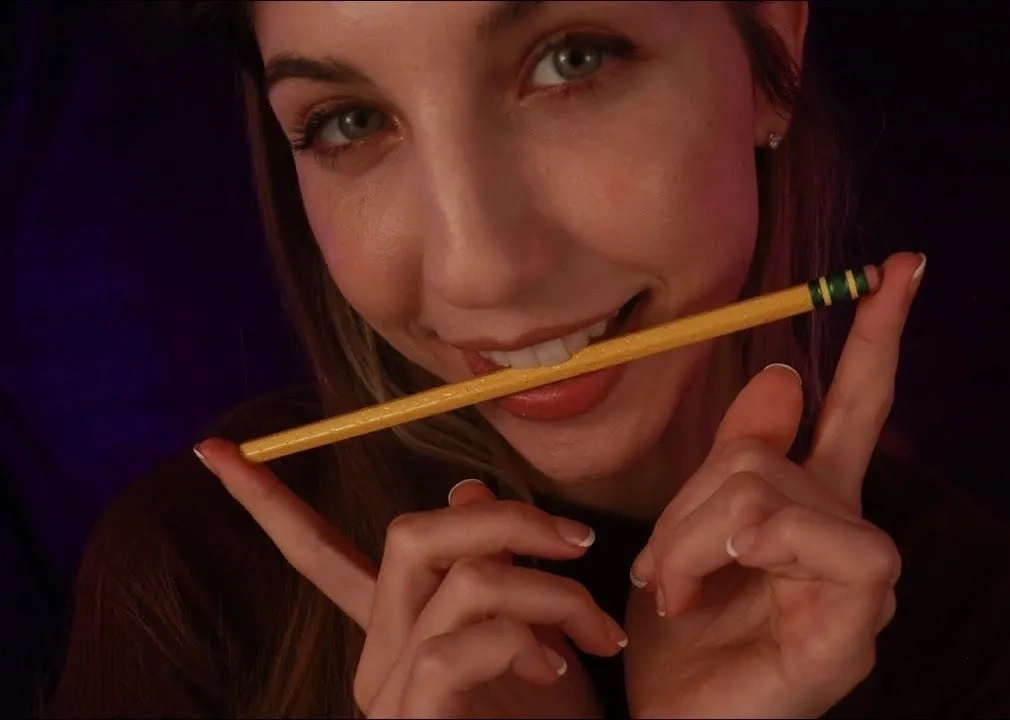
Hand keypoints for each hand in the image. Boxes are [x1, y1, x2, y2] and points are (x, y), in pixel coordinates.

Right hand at [193, 445, 625, 717]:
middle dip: (504, 517)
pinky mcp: (411, 719)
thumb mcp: (528, 637)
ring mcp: (388, 693)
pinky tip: (554, 672)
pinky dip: (519, 641)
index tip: (213, 452)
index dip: (266, 502)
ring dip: (548, 592)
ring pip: (459, 583)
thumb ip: (490, 566)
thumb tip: (468, 486)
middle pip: (409, 536)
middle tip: (580, 540)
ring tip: (594, 637)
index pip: (319, 554)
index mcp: (393, 630)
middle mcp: (377, 657)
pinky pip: (452, 649)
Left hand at [624, 253, 924, 717]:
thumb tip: (784, 373)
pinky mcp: (854, 632)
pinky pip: (821, 543)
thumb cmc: (677, 640)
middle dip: (691, 496)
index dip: (875, 338)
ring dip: (691, 535)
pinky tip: (701, 594)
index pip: (857, 408)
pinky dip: (736, 552)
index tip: (901, 266)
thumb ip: (737, 455)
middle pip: (774, 451)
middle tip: (656, 566)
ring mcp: (859, 589)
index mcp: (815, 510)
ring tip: (667, 590)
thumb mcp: (688, 531)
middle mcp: (849, 540)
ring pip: (770, 489)